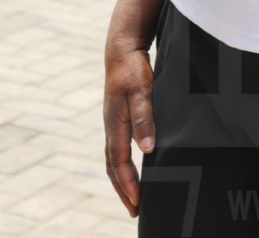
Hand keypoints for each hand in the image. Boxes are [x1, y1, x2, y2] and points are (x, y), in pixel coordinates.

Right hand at [104, 47, 155, 216]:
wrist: (122, 48)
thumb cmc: (133, 67)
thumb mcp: (141, 89)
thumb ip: (143, 117)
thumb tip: (147, 149)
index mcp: (115, 123)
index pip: (119, 162)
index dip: (128, 184)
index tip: (138, 202)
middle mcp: (111, 126)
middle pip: (113, 166)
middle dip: (123, 189)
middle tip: (135, 211)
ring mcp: (113, 122)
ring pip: (114, 158)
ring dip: (122, 180)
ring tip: (133, 197)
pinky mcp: (119, 117)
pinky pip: (118, 148)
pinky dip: (123, 164)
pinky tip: (133, 169)